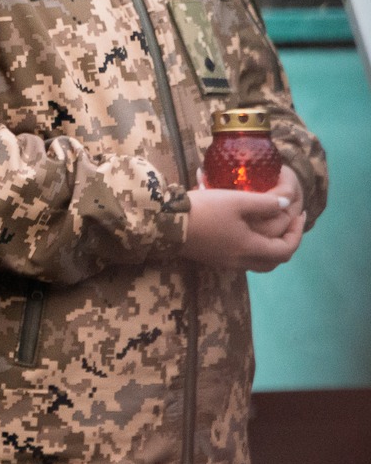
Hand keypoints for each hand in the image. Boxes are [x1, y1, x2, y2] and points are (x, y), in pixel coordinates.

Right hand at [184, 182, 302, 271]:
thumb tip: (286, 204)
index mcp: (250, 248)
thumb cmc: (203, 211)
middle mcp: (241, 261)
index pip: (286, 249)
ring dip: (270, 247)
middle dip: (287, 242)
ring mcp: (226, 262)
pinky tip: (247, 233)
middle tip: (288, 223)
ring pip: (259, 262)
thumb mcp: (236, 201)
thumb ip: (265, 203)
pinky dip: (254, 248)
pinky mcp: (214, 259)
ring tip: (271, 230)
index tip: (299, 214)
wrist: (166, 225)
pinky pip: (244, 259)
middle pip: (275, 261)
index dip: (297, 232)